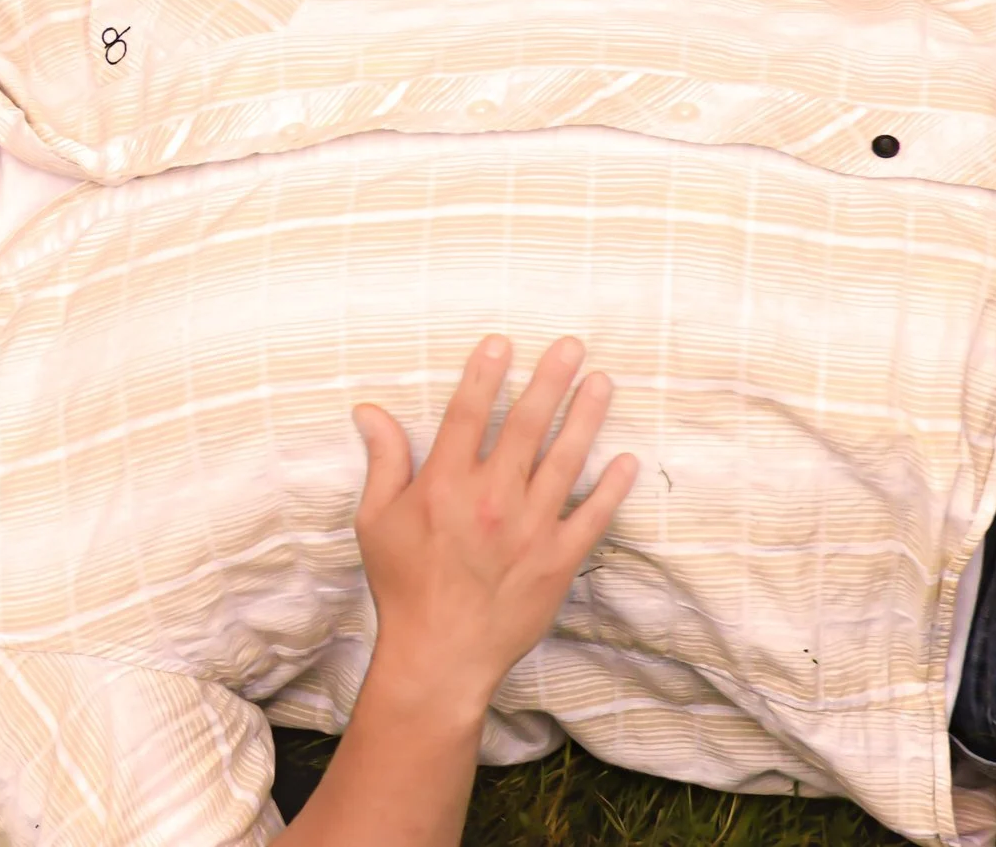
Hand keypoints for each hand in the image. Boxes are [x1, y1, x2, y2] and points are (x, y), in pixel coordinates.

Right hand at [352, 335, 637, 709]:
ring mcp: (530, 528)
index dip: (485, 374)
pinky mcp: (558, 559)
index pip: (467, 414)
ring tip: (602, 382)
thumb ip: (383, 461)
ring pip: (564, 459)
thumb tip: (369, 410)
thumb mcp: (375, 520)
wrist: (440, 653)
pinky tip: (626, 459)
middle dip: (550, 380)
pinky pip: (592, 515)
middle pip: (525, 425)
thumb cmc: (403, 586)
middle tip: (572, 346)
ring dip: (585, 417)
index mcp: (444, 485)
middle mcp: (491, 498)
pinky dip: (611, 487)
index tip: (502, 342)